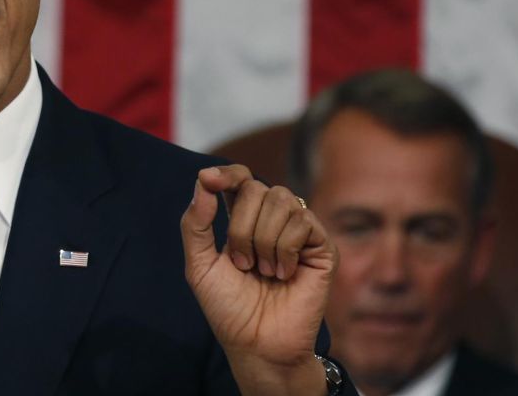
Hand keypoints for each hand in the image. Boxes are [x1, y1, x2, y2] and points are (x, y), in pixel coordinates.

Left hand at [180, 165, 335, 394]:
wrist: (257, 343)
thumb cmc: (228, 308)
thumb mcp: (199, 265)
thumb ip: (195, 223)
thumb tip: (203, 180)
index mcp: (243, 219)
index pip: (241, 178)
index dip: (227, 173)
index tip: (210, 180)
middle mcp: (272, 220)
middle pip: (256, 188)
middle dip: (241, 227)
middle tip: (242, 264)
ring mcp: (299, 232)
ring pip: (280, 200)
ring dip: (262, 239)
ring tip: (262, 272)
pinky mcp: (322, 247)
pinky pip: (303, 221)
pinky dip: (284, 248)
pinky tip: (283, 274)